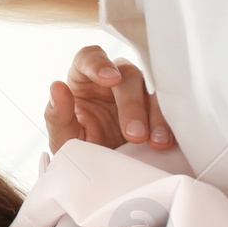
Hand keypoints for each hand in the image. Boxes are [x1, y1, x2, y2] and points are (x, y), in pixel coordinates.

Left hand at [46, 45, 173, 154]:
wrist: (103, 169)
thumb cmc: (79, 146)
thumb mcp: (64, 137)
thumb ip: (57, 114)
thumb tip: (56, 87)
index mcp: (84, 78)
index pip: (90, 57)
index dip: (100, 64)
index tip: (110, 78)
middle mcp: (114, 80)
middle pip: (128, 76)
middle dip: (132, 104)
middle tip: (134, 134)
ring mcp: (138, 92)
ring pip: (153, 90)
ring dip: (156, 115)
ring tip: (155, 142)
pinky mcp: (157, 108)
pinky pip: (171, 107)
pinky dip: (170, 123)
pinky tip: (168, 140)